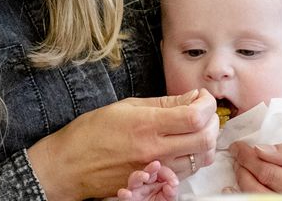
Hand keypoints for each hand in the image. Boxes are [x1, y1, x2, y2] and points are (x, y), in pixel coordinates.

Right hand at [27, 89, 217, 200]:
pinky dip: (192, 158)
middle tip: (204, 112)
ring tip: (195, 128)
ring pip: (200, 159)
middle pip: (205, 139)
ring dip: (205, 141)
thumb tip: (191, 98)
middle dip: (212, 122)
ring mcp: (155, 169)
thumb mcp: (125, 107)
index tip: (202, 97)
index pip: (195, 116)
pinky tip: (182, 146)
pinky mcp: (152, 184)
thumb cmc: (90, 132)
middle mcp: (154, 149)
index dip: (207, 104)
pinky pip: (185, 173)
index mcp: (147, 124)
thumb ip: (163, 104)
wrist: (69, 165)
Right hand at [116, 160, 178, 200]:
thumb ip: (172, 192)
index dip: (167, 174)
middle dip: (151, 168)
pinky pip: (122, 196)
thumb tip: (171, 185)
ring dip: (138, 176)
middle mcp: (144, 185)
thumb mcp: (169, 199)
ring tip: (145, 176)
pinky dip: (123, 193)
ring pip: (133, 179)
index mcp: (155, 182)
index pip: (160, 172)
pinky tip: (127, 193)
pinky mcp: (128, 200)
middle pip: (145, 172)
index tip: (173, 182)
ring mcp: (135, 192)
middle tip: (156, 165)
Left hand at [229, 141, 281, 200]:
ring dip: (242, 183)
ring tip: (239, 167)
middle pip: (257, 189)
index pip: (268, 172)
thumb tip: (261, 149)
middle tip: (238, 154)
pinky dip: (247, 198)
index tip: (239, 146)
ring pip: (256, 199)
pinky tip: (238, 191)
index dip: (248, 157)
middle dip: (242, 169)